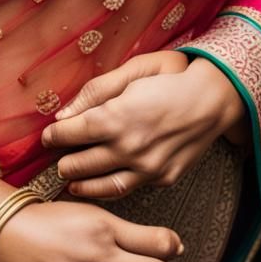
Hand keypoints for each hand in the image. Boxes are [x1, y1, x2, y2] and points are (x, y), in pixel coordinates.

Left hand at [41, 52, 246, 198]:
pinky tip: (102, 184)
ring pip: (102, 186)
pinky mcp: (162, 178)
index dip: (54, 137)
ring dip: (82, 185)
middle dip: (64, 163)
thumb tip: (63, 114)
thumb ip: (95, 93)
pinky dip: (110, 189)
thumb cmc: (170, 78)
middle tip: (57, 161)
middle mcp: (129, 147)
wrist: (213, 99)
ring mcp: (147, 167)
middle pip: (81, 164)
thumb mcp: (132, 72)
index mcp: (116, 116)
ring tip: (71, 181)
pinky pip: (129, 189)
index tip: (47, 136)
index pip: (70, 134)